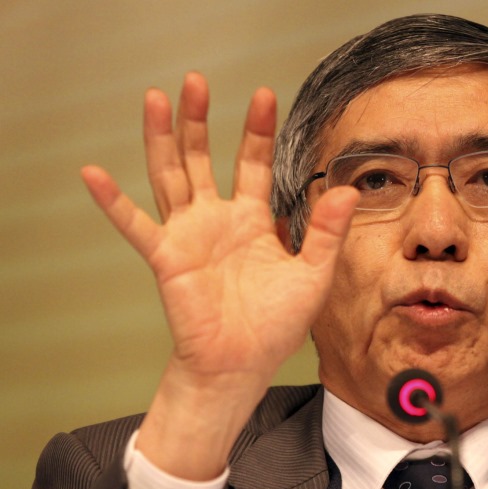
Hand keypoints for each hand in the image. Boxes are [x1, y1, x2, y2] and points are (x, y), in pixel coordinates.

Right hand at [81, 72, 357, 476]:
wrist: (243, 364)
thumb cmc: (276, 324)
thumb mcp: (313, 273)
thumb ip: (326, 231)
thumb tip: (349, 190)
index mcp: (253, 220)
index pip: (254, 163)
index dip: (257, 131)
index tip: (264, 95)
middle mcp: (217, 219)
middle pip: (202, 158)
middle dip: (199, 121)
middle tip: (196, 81)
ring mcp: (189, 235)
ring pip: (170, 176)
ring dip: (161, 139)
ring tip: (156, 99)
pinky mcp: (167, 257)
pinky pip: (136, 225)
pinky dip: (113, 201)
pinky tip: (94, 173)